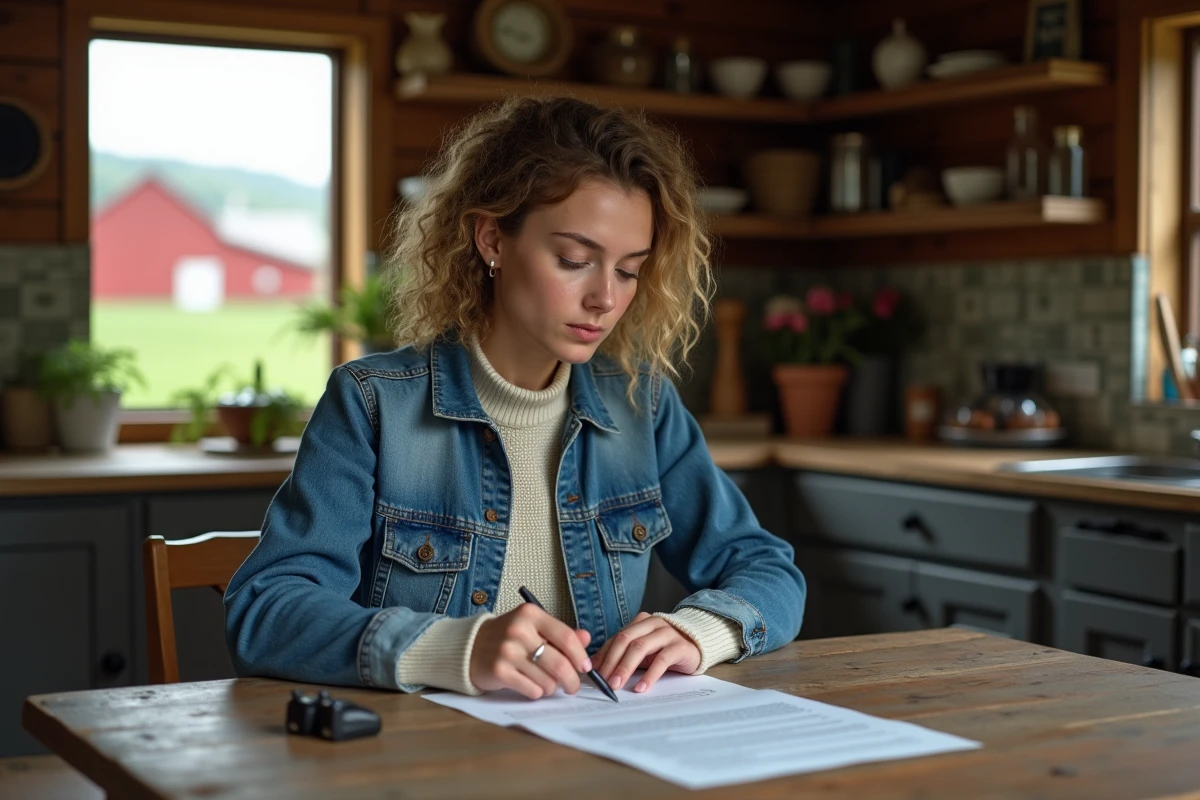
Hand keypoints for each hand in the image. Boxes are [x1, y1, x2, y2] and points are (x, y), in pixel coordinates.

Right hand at [469, 604, 591, 698]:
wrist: (471, 647)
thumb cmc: (508, 637)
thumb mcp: (533, 627)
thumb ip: (559, 633)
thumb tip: (586, 638)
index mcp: (530, 614)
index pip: (566, 637)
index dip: (580, 655)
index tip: (586, 667)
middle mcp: (518, 630)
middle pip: (559, 663)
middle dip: (571, 680)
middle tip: (573, 687)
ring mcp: (507, 651)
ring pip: (547, 681)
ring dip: (551, 687)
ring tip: (545, 683)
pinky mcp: (499, 671)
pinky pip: (532, 690)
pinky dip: (537, 692)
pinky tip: (531, 685)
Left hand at [595, 612, 700, 693]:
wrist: (698, 647)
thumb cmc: (665, 650)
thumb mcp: (643, 651)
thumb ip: (622, 654)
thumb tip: (595, 667)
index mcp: (640, 622)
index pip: (617, 637)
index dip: (603, 654)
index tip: (593, 672)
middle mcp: (652, 623)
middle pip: (625, 640)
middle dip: (611, 661)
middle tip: (603, 681)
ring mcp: (667, 633)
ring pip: (640, 647)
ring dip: (625, 667)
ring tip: (616, 685)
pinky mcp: (680, 646)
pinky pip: (661, 660)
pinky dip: (649, 675)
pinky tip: (641, 687)